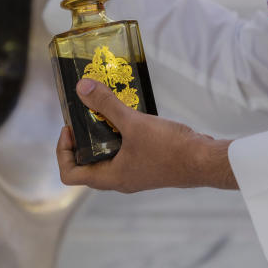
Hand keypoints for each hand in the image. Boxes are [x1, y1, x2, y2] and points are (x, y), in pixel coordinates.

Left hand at [57, 78, 237, 192]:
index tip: (71, 128)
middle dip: (82, 139)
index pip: (70, 175)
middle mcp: (120, 179)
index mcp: (110, 177)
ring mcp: (135, 173)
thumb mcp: (133, 123)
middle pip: (87, 164)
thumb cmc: (169, 149)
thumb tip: (81, 88)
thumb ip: (106, 105)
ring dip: (102, 135)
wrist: (205, 160)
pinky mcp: (149, 164)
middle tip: (86, 114)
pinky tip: (128, 115)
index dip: (63, 151)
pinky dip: (121, 135)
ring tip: (105, 110)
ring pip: (107, 156)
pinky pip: (126, 151)